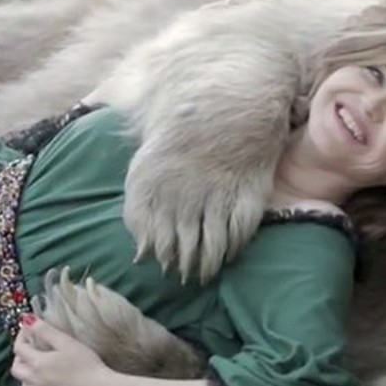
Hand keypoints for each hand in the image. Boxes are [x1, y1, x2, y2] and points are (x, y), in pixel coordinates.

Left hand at [10, 315, 111, 385]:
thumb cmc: (86, 364)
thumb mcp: (67, 342)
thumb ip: (45, 330)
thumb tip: (26, 320)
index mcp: (37, 363)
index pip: (19, 348)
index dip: (22, 337)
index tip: (30, 331)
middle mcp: (34, 381)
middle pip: (16, 368)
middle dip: (21, 357)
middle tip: (32, 350)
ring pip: (24, 385)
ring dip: (27, 376)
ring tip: (39, 369)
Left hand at [122, 142, 271, 283]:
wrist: (227, 112)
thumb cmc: (182, 139)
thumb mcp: (145, 165)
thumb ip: (140, 209)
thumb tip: (140, 254)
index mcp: (150, 187)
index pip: (149, 240)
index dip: (156, 254)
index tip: (161, 259)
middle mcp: (181, 199)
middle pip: (179, 252)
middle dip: (181, 266)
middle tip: (185, 274)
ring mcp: (214, 201)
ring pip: (209, 251)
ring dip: (207, 266)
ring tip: (205, 273)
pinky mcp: (245, 200)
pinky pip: (237, 236)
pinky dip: (233, 248)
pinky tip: (229, 252)